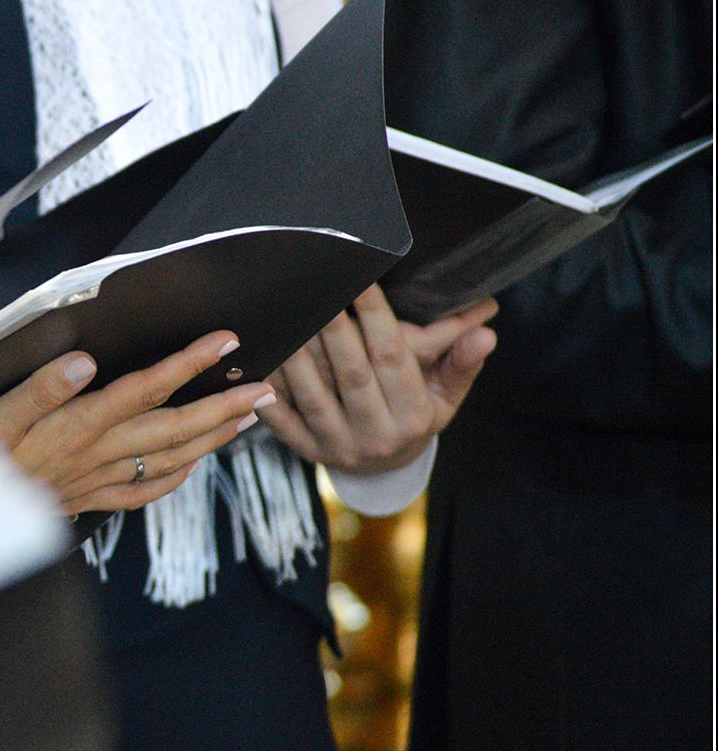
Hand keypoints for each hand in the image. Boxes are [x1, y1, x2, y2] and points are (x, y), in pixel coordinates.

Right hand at [0, 331, 276, 515]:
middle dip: (223, 405)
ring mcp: (96, 481)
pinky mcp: (86, 499)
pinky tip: (191, 466)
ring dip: (212, 437)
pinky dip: (174, 477)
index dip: (188, 363)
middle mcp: (96, 455)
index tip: (226, 340)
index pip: (145, 388)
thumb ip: (39, 389)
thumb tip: (85, 361)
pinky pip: (142, 492)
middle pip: (173, 427)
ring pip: (168, 459)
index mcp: (78, 427)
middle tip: (265, 386)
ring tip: (246, 417)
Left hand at [258, 285, 497, 474]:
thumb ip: (462, 363)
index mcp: (413, 417)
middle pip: (352, 375)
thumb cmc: (415, 416)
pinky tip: (263, 358)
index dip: (377, 318)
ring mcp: (337, 446)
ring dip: (299, 355)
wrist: (384, 469)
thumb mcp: (445, 396)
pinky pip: (282, 420)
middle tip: (319, 290)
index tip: (361, 281)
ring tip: (289, 316)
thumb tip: (486, 333)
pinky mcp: (306, 451)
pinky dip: (269, 390)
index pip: (393, 359)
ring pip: (313, 396)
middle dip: (334, 331)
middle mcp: (375, 435)